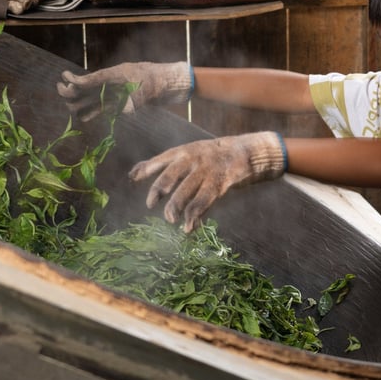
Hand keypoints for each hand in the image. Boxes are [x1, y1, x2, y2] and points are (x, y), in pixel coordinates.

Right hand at [56, 61, 192, 121]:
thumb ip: (136, 99)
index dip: (79, 79)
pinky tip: (85, 117)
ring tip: (72, 110)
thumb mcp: (149, 89)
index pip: (95, 77)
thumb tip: (126, 110)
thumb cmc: (161, 81)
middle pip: (90, 87)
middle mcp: (114, 82)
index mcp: (118, 73)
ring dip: (82, 103)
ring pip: (94, 98)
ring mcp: (118, 92)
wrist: (172, 84)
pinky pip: (104, 107)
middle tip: (64, 94)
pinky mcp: (123, 101)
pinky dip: (94, 111)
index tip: (64, 78)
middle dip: (76, 90)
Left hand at [129, 131, 285, 229]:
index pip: (160, 160)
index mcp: (184, 151)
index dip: (146, 171)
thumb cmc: (213, 156)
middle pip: (170, 176)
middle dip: (158, 192)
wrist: (247, 152)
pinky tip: (189, 228)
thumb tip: (132, 174)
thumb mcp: (189, 153)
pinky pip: (203, 201)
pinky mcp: (220, 183)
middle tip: (152, 206)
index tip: (134, 180)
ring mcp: (207, 170)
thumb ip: (163, 163)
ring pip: (185, 191)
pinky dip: (194, 216)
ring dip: (176, 208)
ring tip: (171, 220)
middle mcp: (193, 159)